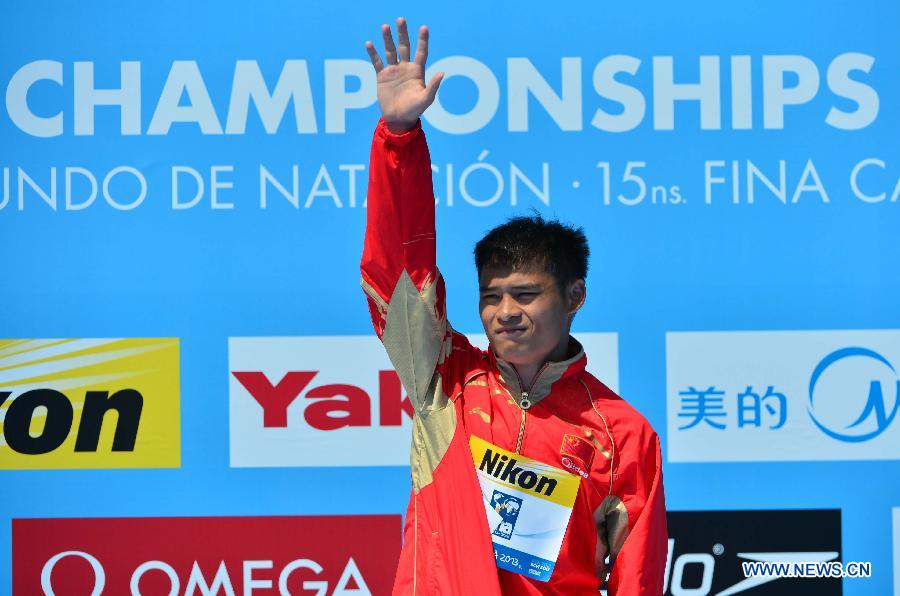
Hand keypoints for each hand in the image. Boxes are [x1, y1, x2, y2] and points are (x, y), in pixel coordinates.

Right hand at [365, 17, 443, 132]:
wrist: (399, 119)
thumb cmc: (415, 110)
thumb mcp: (426, 99)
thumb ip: (433, 86)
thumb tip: (442, 73)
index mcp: (417, 71)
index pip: (421, 52)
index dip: (423, 40)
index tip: (424, 28)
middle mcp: (406, 68)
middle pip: (405, 47)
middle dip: (403, 33)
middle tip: (401, 19)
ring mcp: (394, 71)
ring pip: (390, 51)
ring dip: (387, 39)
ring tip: (385, 26)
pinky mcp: (382, 76)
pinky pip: (377, 62)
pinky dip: (373, 53)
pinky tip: (369, 43)